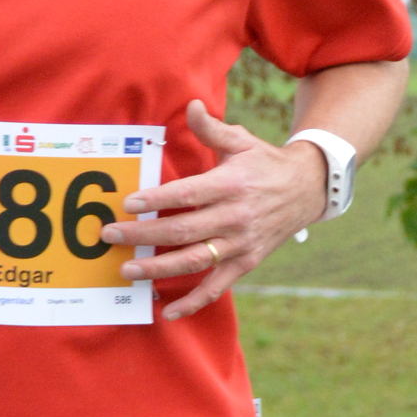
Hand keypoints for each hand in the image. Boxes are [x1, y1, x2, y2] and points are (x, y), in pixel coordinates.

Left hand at [106, 101, 326, 319]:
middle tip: (110, 236)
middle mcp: (234, 217)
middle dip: (142, 236)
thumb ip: (211, 128)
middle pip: (182, 231)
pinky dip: (193, 302)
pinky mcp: (245, 262)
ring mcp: (240, 244)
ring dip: (158, 269)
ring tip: (127, 271)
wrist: (307, 189)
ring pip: (194, 261)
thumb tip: (192, 105)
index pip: (187, 194)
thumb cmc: (264, 163)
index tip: (128, 204)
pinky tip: (168, 312)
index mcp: (230, 184)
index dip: (156, 201)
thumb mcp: (241, 141)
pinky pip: (216, 287)